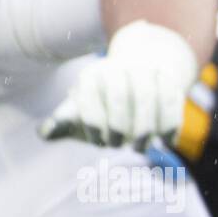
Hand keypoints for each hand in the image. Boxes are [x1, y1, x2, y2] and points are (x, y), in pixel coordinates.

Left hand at [39, 20, 197, 150]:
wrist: (142, 70)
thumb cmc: (105, 99)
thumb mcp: (83, 107)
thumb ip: (65, 120)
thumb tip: (45, 133)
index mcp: (93, 75)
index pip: (90, 101)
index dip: (94, 127)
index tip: (99, 142)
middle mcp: (119, 69)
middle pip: (119, 99)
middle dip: (120, 129)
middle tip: (120, 146)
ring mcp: (147, 73)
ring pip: (149, 100)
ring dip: (146, 131)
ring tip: (142, 147)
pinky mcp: (171, 81)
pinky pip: (173, 105)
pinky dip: (170, 127)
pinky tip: (166, 142)